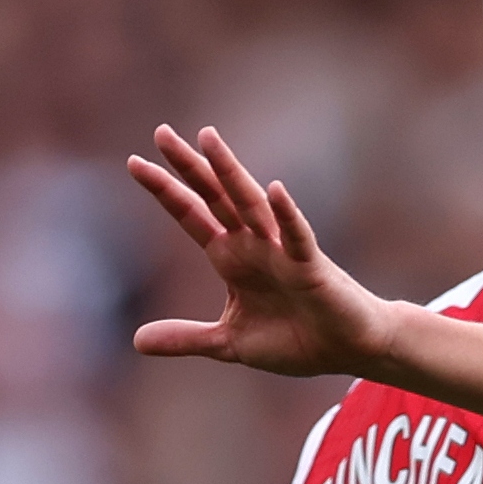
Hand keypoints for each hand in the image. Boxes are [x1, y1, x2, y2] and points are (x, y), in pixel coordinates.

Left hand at [127, 125, 400, 377]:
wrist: (347, 351)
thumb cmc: (296, 341)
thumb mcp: (229, 343)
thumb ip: (187, 337)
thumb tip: (135, 340)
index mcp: (231, 258)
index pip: (192, 215)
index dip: (165, 190)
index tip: (135, 162)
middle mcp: (254, 245)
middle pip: (215, 196)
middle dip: (189, 166)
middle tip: (160, 132)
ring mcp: (282, 252)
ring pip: (252, 204)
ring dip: (229, 172)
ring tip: (208, 138)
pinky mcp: (311, 268)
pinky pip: (298, 237)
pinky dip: (287, 215)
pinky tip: (276, 190)